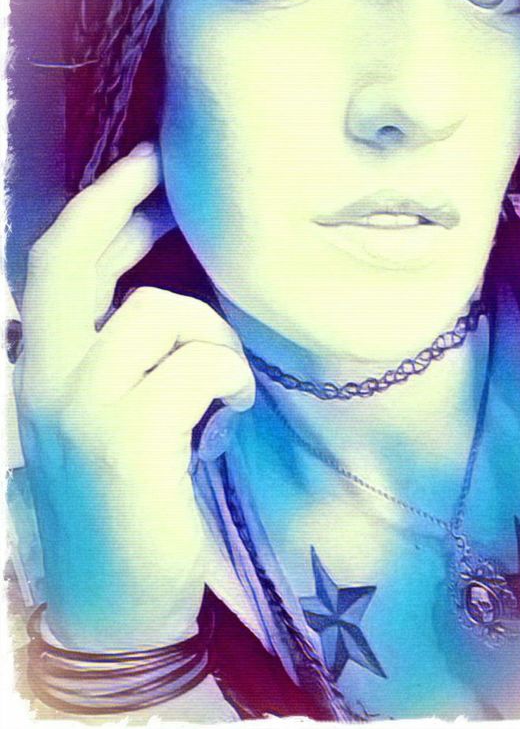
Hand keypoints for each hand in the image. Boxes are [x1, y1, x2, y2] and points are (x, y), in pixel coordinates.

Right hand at [13, 143, 254, 649]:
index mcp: (39, 372)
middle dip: (119, 203)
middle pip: (72, 261)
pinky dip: (229, 378)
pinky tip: (230, 410)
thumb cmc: (127, 502)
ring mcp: (82, 409)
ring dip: (214, 339)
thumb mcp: (108, 419)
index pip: (54, 267)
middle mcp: (44, 381)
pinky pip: (199, 367)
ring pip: (163, 316)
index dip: (96, 209)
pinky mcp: (129, 442)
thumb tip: (156, 292)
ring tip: (225, 384)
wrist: (115, 601)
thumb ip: (117, 358)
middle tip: (162, 171)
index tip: (140, 170)